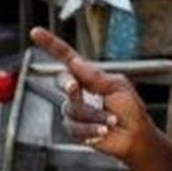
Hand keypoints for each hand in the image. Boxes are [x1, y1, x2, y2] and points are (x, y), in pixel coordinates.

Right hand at [29, 27, 155, 163]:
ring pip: (72, 108)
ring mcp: (74, 110)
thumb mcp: (117, 87)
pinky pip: (75, 127)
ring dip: (95, 114)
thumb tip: (76, 62)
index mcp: (89, 76)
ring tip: (111, 120)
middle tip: (75, 88)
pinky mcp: (74, 129)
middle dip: (68, 84)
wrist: (135, 138)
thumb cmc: (131, 111)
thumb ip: (95, 76)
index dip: (50, 45)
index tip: (36, 33)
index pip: (67, 58)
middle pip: (62, 80)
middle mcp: (78, 91)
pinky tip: (103, 130)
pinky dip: (92, 128)